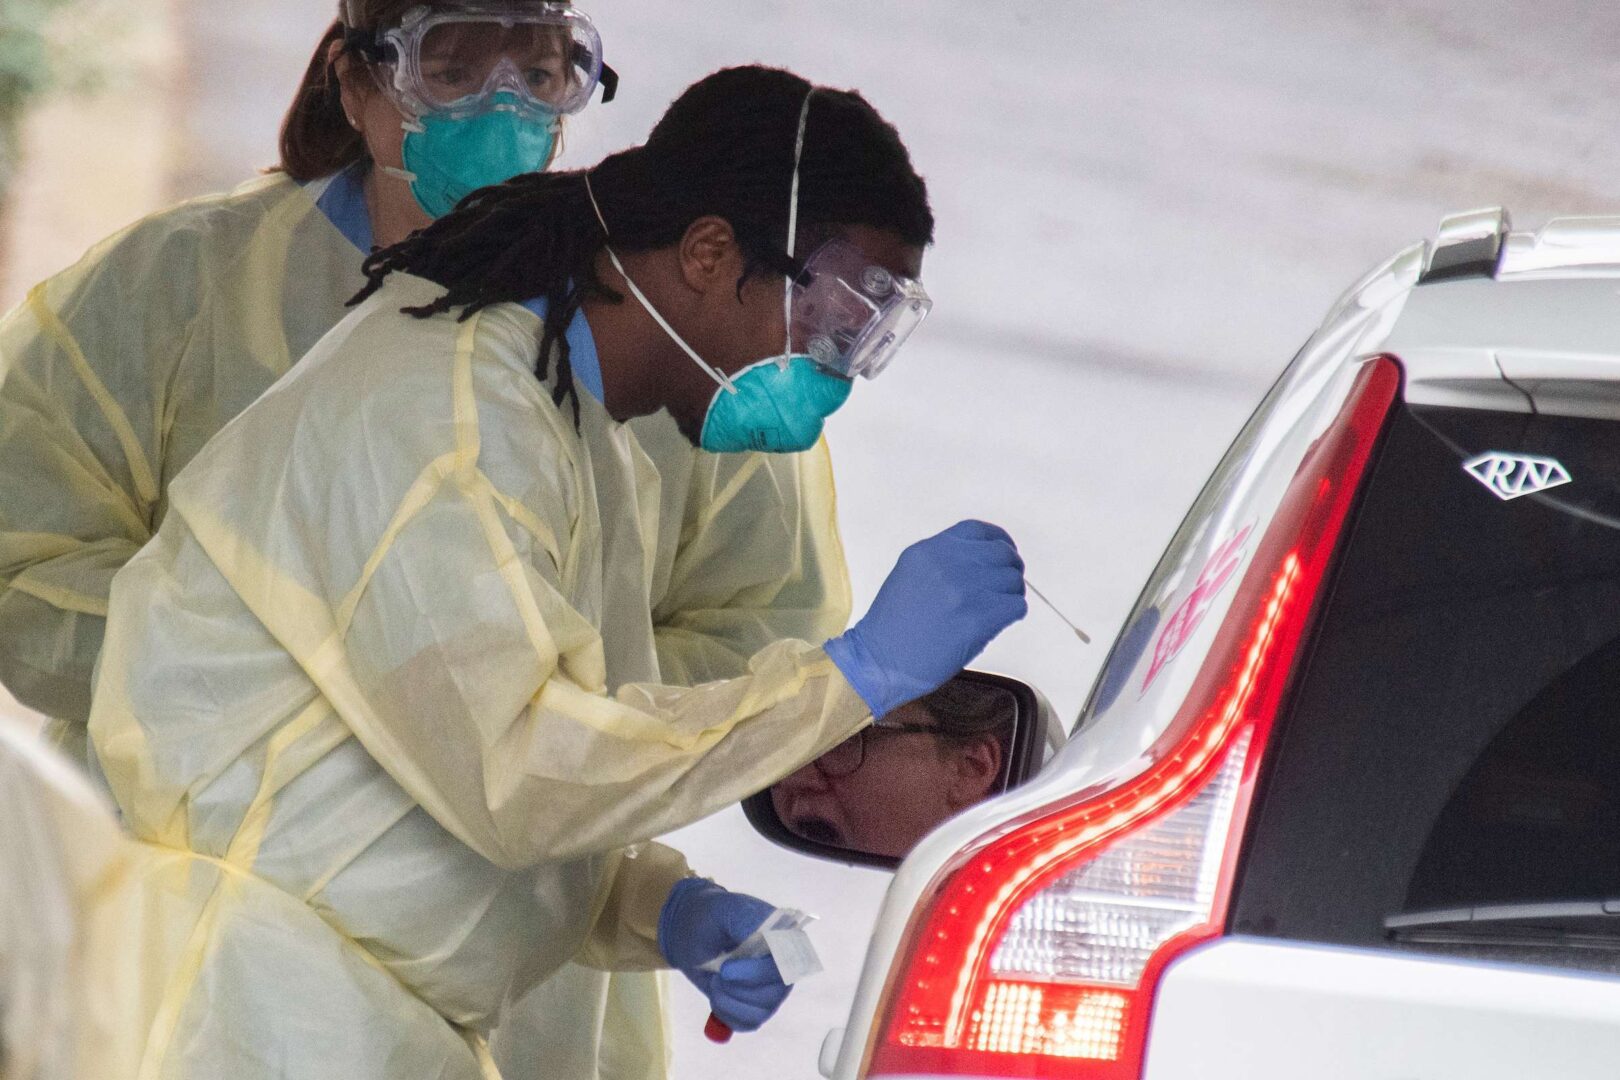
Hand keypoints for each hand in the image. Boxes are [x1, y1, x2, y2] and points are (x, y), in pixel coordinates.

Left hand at [658, 878, 790, 1033]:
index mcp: (785, 936)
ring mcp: (772, 989)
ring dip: (730, 1001)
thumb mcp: (726, 909)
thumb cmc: (710, 916)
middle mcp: (784, 965)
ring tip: (715, 981)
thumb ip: (748, 922)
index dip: (757, 972)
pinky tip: (718, 994)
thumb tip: (767, 939)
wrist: (691, 932)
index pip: (788, 963)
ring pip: (762, 1011)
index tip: (726, 970)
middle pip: (776, 992)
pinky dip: (727, 1013)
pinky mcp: (757, 1007)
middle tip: (717, 974)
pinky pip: (749, 1023)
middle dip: (738, 987)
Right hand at [826, 520, 1026, 717]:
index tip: (1004, 551)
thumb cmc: (892, 626)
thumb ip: (943, 561)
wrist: (880, 661)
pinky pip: (1016, 606)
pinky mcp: (978, 619)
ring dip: (1011, 594)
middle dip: (1009, 568)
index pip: (978, 530)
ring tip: (998, 608)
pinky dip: (1012, 613)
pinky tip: (998, 621)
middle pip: (1001, 553)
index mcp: (930, 551)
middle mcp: (949, 564)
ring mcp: (965, 590)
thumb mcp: (910, 574)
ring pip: (1012, 580)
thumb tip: (979, 562)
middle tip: (1006, 585)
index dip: (998, 540)